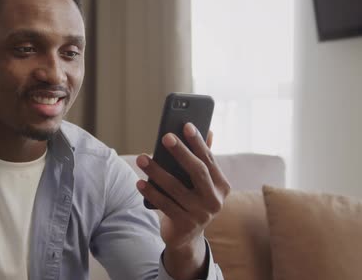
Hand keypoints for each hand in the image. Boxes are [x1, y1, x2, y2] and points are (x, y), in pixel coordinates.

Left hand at [135, 124, 229, 278]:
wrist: (186, 236)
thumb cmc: (191, 199)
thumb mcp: (199, 183)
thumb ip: (203, 158)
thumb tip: (209, 130)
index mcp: (222, 186)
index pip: (209, 159)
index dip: (198, 142)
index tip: (187, 125)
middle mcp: (215, 201)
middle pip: (197, 171)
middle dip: (181, 152)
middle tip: (165, 137)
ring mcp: (201, 214)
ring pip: (175, 188)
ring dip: (157, 171)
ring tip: (141, 158)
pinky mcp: (185, 225)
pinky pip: (164, 204)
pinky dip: (151, 192)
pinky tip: (139, 182)